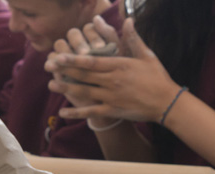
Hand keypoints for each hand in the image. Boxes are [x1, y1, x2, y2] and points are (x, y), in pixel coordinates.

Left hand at [47, 18, 183, 121]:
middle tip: (48, 66)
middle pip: (84, 75)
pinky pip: (92, 111)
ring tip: (51, 84)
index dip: (73, 59)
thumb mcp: (146, 55)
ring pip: (84, 92)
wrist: (167, 102)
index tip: (59, 55)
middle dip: (64, 70)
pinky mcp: (113, 110)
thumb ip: (134, 38)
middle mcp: (112, 80)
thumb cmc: (157, 77)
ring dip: (67, 88)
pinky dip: (77, 112)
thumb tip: (129, 20)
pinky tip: (63, 112)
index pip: (91, 61)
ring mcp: (111, 96)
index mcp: (118, 65)